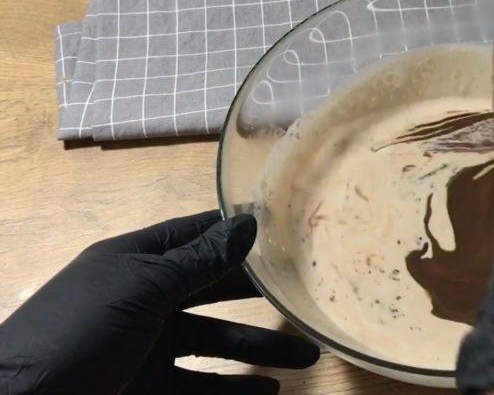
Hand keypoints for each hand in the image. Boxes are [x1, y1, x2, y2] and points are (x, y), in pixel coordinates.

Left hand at [0, 211, 319, 394]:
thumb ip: (199, 260)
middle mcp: (144, 298)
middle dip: (259, 293)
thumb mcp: (142, 288)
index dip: (237, 231)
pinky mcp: (145, 388)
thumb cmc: (80, 332)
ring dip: (259, 348)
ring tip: (307, 354)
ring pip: (214, 341)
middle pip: (212, 288)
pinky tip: (268, 391)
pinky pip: (199, 385)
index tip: (288, 228)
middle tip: (306, 291)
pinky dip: (234, 389)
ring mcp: (144, 346)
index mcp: (135, 261)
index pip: (196, 235)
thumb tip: (250, 222)